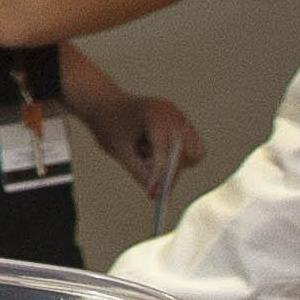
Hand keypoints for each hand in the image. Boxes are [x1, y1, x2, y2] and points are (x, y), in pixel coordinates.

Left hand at [84, 92, 204, 195]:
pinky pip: (192, 150)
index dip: (160, 173)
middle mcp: (172, 113)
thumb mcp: (119, 151)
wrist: (106, 106)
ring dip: (174, 164)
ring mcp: (180, 117)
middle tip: (153, 189)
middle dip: (169, 172)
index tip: (154, 194)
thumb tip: (156, 192)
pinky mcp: (183, 125)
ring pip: (192, 153)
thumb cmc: (109, 126)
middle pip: (184, 152)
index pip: (164, 148)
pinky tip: (154, 151)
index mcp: (154, 113)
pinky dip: (177, 159)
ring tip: (146, 155)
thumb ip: (138, 171)